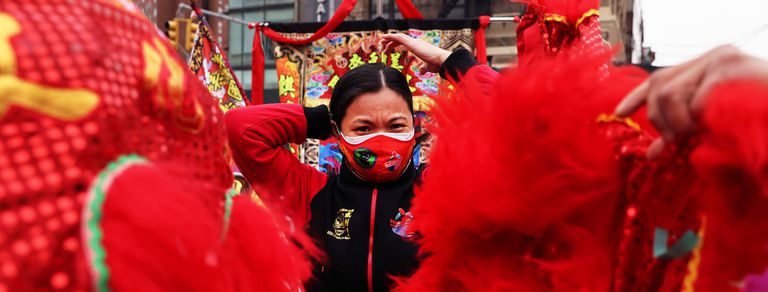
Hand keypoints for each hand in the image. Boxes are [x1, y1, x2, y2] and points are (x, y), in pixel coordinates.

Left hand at [381, 33, 451, 72]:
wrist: (442, 60)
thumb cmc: (437, 64)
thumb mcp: (428, 67)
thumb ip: (424, 68)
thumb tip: (421, 71)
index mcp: (420, 46)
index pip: (406, 43)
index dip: (397, 44)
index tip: (390, 48)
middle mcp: (416, 42)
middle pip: (401, 39)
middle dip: (391, 42)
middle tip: (383, 46)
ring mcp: (414, 42)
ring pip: (398, 37)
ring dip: (389, 38)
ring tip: (381, 40)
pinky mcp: (411, 43)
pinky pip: (398, 37)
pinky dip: (390, 37)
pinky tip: (384, 38)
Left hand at [614, 45, 767, 158]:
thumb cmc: (753, 119)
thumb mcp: (712, 124)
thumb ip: (681, 130)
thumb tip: (652, 154)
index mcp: (706, 68)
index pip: (661, 78)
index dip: (636, 97)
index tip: (619, 113)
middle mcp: (711, 58)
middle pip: (658, 88)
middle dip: (662, 122)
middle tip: (682, 139)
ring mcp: (719, 60)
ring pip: (668, 95)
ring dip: (680, 124)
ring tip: (700, 133)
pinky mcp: (726, 69)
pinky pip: (694, 102)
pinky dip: (700, 120)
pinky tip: (714, 124)